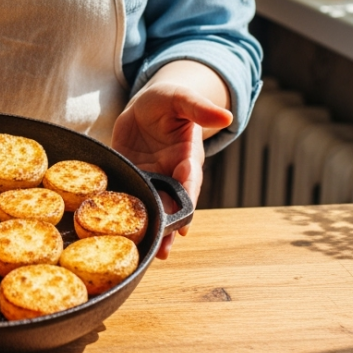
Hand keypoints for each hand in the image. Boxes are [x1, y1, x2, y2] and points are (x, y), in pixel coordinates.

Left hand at [111, 78, 232, 258]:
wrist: (145, 106)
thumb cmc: (167, 101)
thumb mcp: (179, 98)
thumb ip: (198, 107)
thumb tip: (227, 116)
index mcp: (187, 156)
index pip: (189, 180)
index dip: (187, 199)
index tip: (185, 220)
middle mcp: (171, 173)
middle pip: (174, 204)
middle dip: (171, 226)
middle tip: (164, 250)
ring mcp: (151, 178)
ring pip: (155, 208)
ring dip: (154, 229)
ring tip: (151, 253)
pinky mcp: (132, 178)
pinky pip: (132, 198)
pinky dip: (130, 215)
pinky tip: (125, 233)